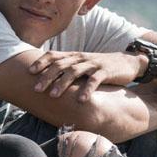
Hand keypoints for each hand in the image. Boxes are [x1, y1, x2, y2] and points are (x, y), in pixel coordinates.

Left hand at [28, 51, 143, 101]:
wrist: (127, 62)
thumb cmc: (100, 67)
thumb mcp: (83, 65)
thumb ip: (68, 69)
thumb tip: (47, 79)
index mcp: (74, 56)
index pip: (54, 55)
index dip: (41, 62)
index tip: (29, 71)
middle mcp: (82, 58)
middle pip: (61, 65)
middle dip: (47, 76)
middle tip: (36, 89)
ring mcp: (94, 64)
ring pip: (75, 71)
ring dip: (62, 83)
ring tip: (53, 95)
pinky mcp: (106, 72)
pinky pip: (95, 80)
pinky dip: (87, 90)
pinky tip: (81, 100)